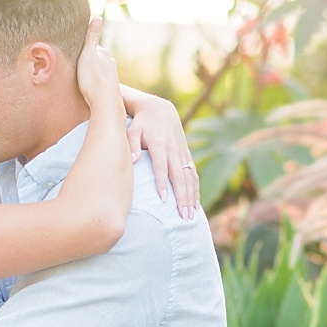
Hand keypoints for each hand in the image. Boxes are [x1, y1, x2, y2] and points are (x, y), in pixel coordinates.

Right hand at [74, 16, 121, 111]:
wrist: (105, 104)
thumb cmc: (93, 80)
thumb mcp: (88, 55)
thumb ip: (91, 37)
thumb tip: (97, 17)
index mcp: (104, 54)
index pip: (91, 46)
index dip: (81, 48)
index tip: (72, 50)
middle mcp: (110, 63)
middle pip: (96, 58)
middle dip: (87, 60)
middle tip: (74, 64)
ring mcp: (112, 76)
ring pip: (98, 70)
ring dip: (91, 71)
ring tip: (80, 76)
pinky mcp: (110, 88)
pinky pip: (99, 81)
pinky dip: (94, 81)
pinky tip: (88, 87)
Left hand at [125, 92, 199, 218]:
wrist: (158, 109)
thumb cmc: (140, 123)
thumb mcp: (131, 130)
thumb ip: (131, 145)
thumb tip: (133, 161)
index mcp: (159, 144)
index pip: (162, 167)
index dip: (163, 183)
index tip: (164, 200)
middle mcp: (173, 149)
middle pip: (180, 177)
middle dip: (182, 197)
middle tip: (183, 217)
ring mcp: (182, 152)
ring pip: (189, 178)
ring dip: (191, 197)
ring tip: (190, 216)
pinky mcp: (186, 154)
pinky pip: (193, 174)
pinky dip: (195, 189)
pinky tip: (195, 204)